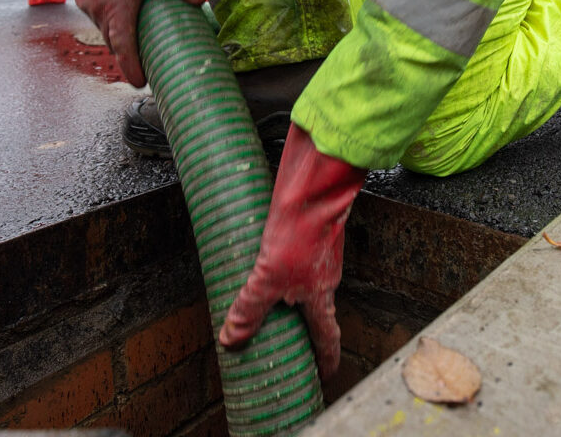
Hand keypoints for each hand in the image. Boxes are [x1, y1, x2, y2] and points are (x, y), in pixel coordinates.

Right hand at [66, 0, 203, 84]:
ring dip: (119, 37)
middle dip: (128, 56)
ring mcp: (87, 5)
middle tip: (144, 66)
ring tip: (136, 42)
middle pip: (114, 42)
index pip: (123, 48)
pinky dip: (110, 22)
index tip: (139, 82)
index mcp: (117, 8)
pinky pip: (98, 17)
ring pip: (105, 30)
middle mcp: (99, 11)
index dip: (131, 67)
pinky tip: (123, 17)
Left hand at [218, 124, 366, 377]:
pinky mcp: (310, 230)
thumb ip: (249, 308)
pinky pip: (296, 257)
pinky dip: (282, 266)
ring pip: (306, 282)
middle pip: (317, 310)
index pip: (328, 337)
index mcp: (321, 295)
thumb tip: (232, 339)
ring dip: (291, 294)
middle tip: (289, 340)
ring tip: (268, 300)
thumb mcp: (267, 276)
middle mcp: (325, 277)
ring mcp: (319, 253)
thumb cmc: (300, 232)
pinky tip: (263, 258)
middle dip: (304, 327)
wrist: (313, 185)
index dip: (326, 358)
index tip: (325, 375)